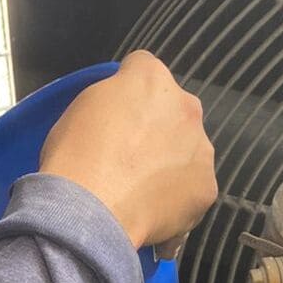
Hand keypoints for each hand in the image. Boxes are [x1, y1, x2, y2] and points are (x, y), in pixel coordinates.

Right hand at [40, 51, 216, 248]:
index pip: (141, 68)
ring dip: (170, 162)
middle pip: (173, 110)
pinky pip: (191, 189)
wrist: (90, 214)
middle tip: (127, 153)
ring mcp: (201, 149)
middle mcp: (185, 106)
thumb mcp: (78, 110)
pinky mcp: (206, 188)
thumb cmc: (75, 158)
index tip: (113, 112)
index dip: (125, 89)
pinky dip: (174, 198)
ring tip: (138, 189)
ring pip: (187, 150)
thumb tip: (121, 110)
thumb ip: (110, 99)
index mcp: (150, 79)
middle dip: (156, 126)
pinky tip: (149, 210)